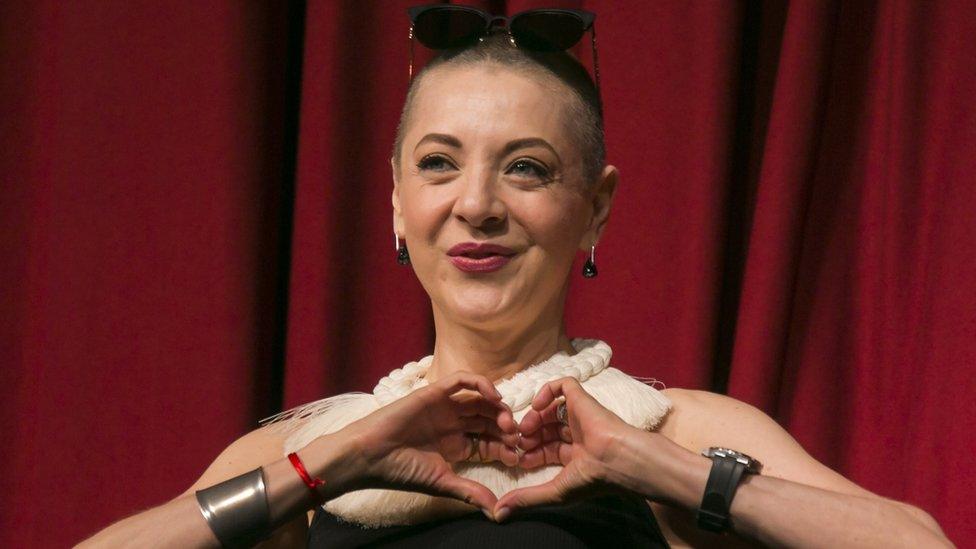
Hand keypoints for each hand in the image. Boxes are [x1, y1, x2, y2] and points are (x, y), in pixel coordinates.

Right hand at [336, 372, 518, 513]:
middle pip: (489, 418)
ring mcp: (445, 406)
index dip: (506, 447)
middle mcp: (453, 424)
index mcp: (457, 445)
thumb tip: (497, 512)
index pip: (490, 441)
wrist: (370, 455)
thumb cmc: (401, 471)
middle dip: (505, 426)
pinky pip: (462, 380)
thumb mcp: (442, 482)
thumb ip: (470, 491)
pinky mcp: (435, 392)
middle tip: (516, 436)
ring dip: (497, 406)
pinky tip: (494, 397)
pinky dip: (481, 383)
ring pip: (480, 398)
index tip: (518, 457)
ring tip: (506, 420)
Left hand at [494, 377, 651, 520]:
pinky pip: (564, 385)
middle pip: (545, 429)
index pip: (546, 450)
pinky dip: (547, 391)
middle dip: (529, 435)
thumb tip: (499, 515)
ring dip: (534, 417)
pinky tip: (538, 406)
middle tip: (519, 442)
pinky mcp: (582, 399)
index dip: (530, 453)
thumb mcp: (554, 492)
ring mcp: (579, 415)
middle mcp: (577, 434)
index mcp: (574, 455)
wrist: (616, 459)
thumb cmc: (591, 479)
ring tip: (526, 428)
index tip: (519, 460)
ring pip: (550, 409)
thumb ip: (526, 499)